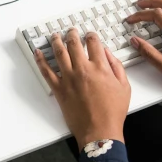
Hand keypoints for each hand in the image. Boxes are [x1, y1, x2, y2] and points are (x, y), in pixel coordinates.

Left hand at [35, 30, 130, 149]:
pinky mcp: (59, 89)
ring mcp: (69, 79)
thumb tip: (107, 53)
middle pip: (74, 44)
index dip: (90, 35)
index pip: (93, 43)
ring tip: (55, 35)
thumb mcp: (124, 87)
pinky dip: (40, 60)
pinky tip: (37, 53)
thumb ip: (116, 67)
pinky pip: (46, 72)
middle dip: (72, 34)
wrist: (99, 131)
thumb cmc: (113, 112)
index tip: (89, 34)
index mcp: (100, 67)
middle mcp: (83, 69)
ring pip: (59, 53)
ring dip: (56, 41)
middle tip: (71, 31)